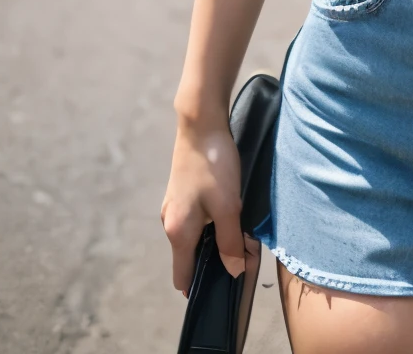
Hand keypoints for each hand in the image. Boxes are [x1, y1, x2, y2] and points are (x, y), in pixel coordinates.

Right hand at [160, 117, 244, 292]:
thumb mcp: (228, 206)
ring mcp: (174, 207)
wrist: (201, 124)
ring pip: (194, 237)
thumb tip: (234, 272)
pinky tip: (229, 213)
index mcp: (177, 232)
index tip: (222, 288)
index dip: (200, 287)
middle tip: (242, 256)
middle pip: (189, 257)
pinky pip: (195, 220)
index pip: (182, 276)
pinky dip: (211, 224)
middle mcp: (170, 223)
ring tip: (240, 234)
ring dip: (214, 240)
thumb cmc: (214, 165)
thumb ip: (230, 241)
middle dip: (213, 261)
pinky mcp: (182, 193)